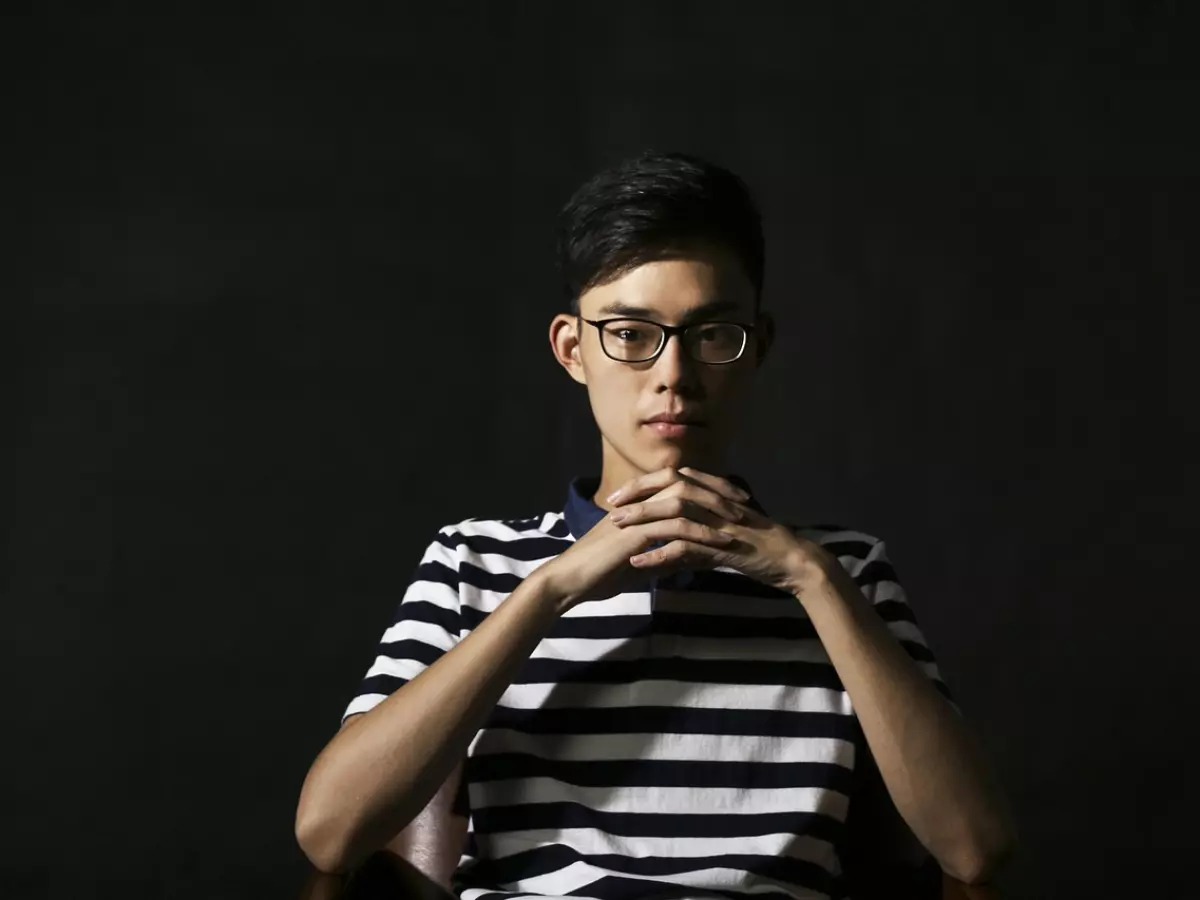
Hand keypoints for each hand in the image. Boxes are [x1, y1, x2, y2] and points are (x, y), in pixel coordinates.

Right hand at [535, 467, 746, 611]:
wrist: (569, 582)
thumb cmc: (597, 574)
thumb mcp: (637, 563)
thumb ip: (661, 556)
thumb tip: (685, 559)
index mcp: (637, 504)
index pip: (678, 483)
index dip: (707, 486)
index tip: (733, 496)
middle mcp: (638, 503)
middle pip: (685, 482)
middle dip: (717, 490)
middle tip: (745, 501)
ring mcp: (636, 516)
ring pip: (683, 501)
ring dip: (714, 510)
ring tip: (740, 522)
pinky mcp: (635, 534)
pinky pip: (675, 528)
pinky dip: (701, 533)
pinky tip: (721, 544)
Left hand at [607, 466, 836, 597]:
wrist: (792, 562)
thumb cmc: (760, 549)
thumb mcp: (723, 536)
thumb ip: (695, 536)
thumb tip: (667, 546)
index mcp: (716, 495)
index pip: (673, 479)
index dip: (644, 484)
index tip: (618, 495)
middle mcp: (716, 503)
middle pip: (669, 488)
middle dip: (637, 496)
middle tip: (610, 507)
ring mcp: (720, 522)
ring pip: (674, 514)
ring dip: (643, 521)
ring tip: (617, 529)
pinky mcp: (724, 546)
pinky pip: (685, 547)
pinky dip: (659, 555)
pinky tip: (638, 563)